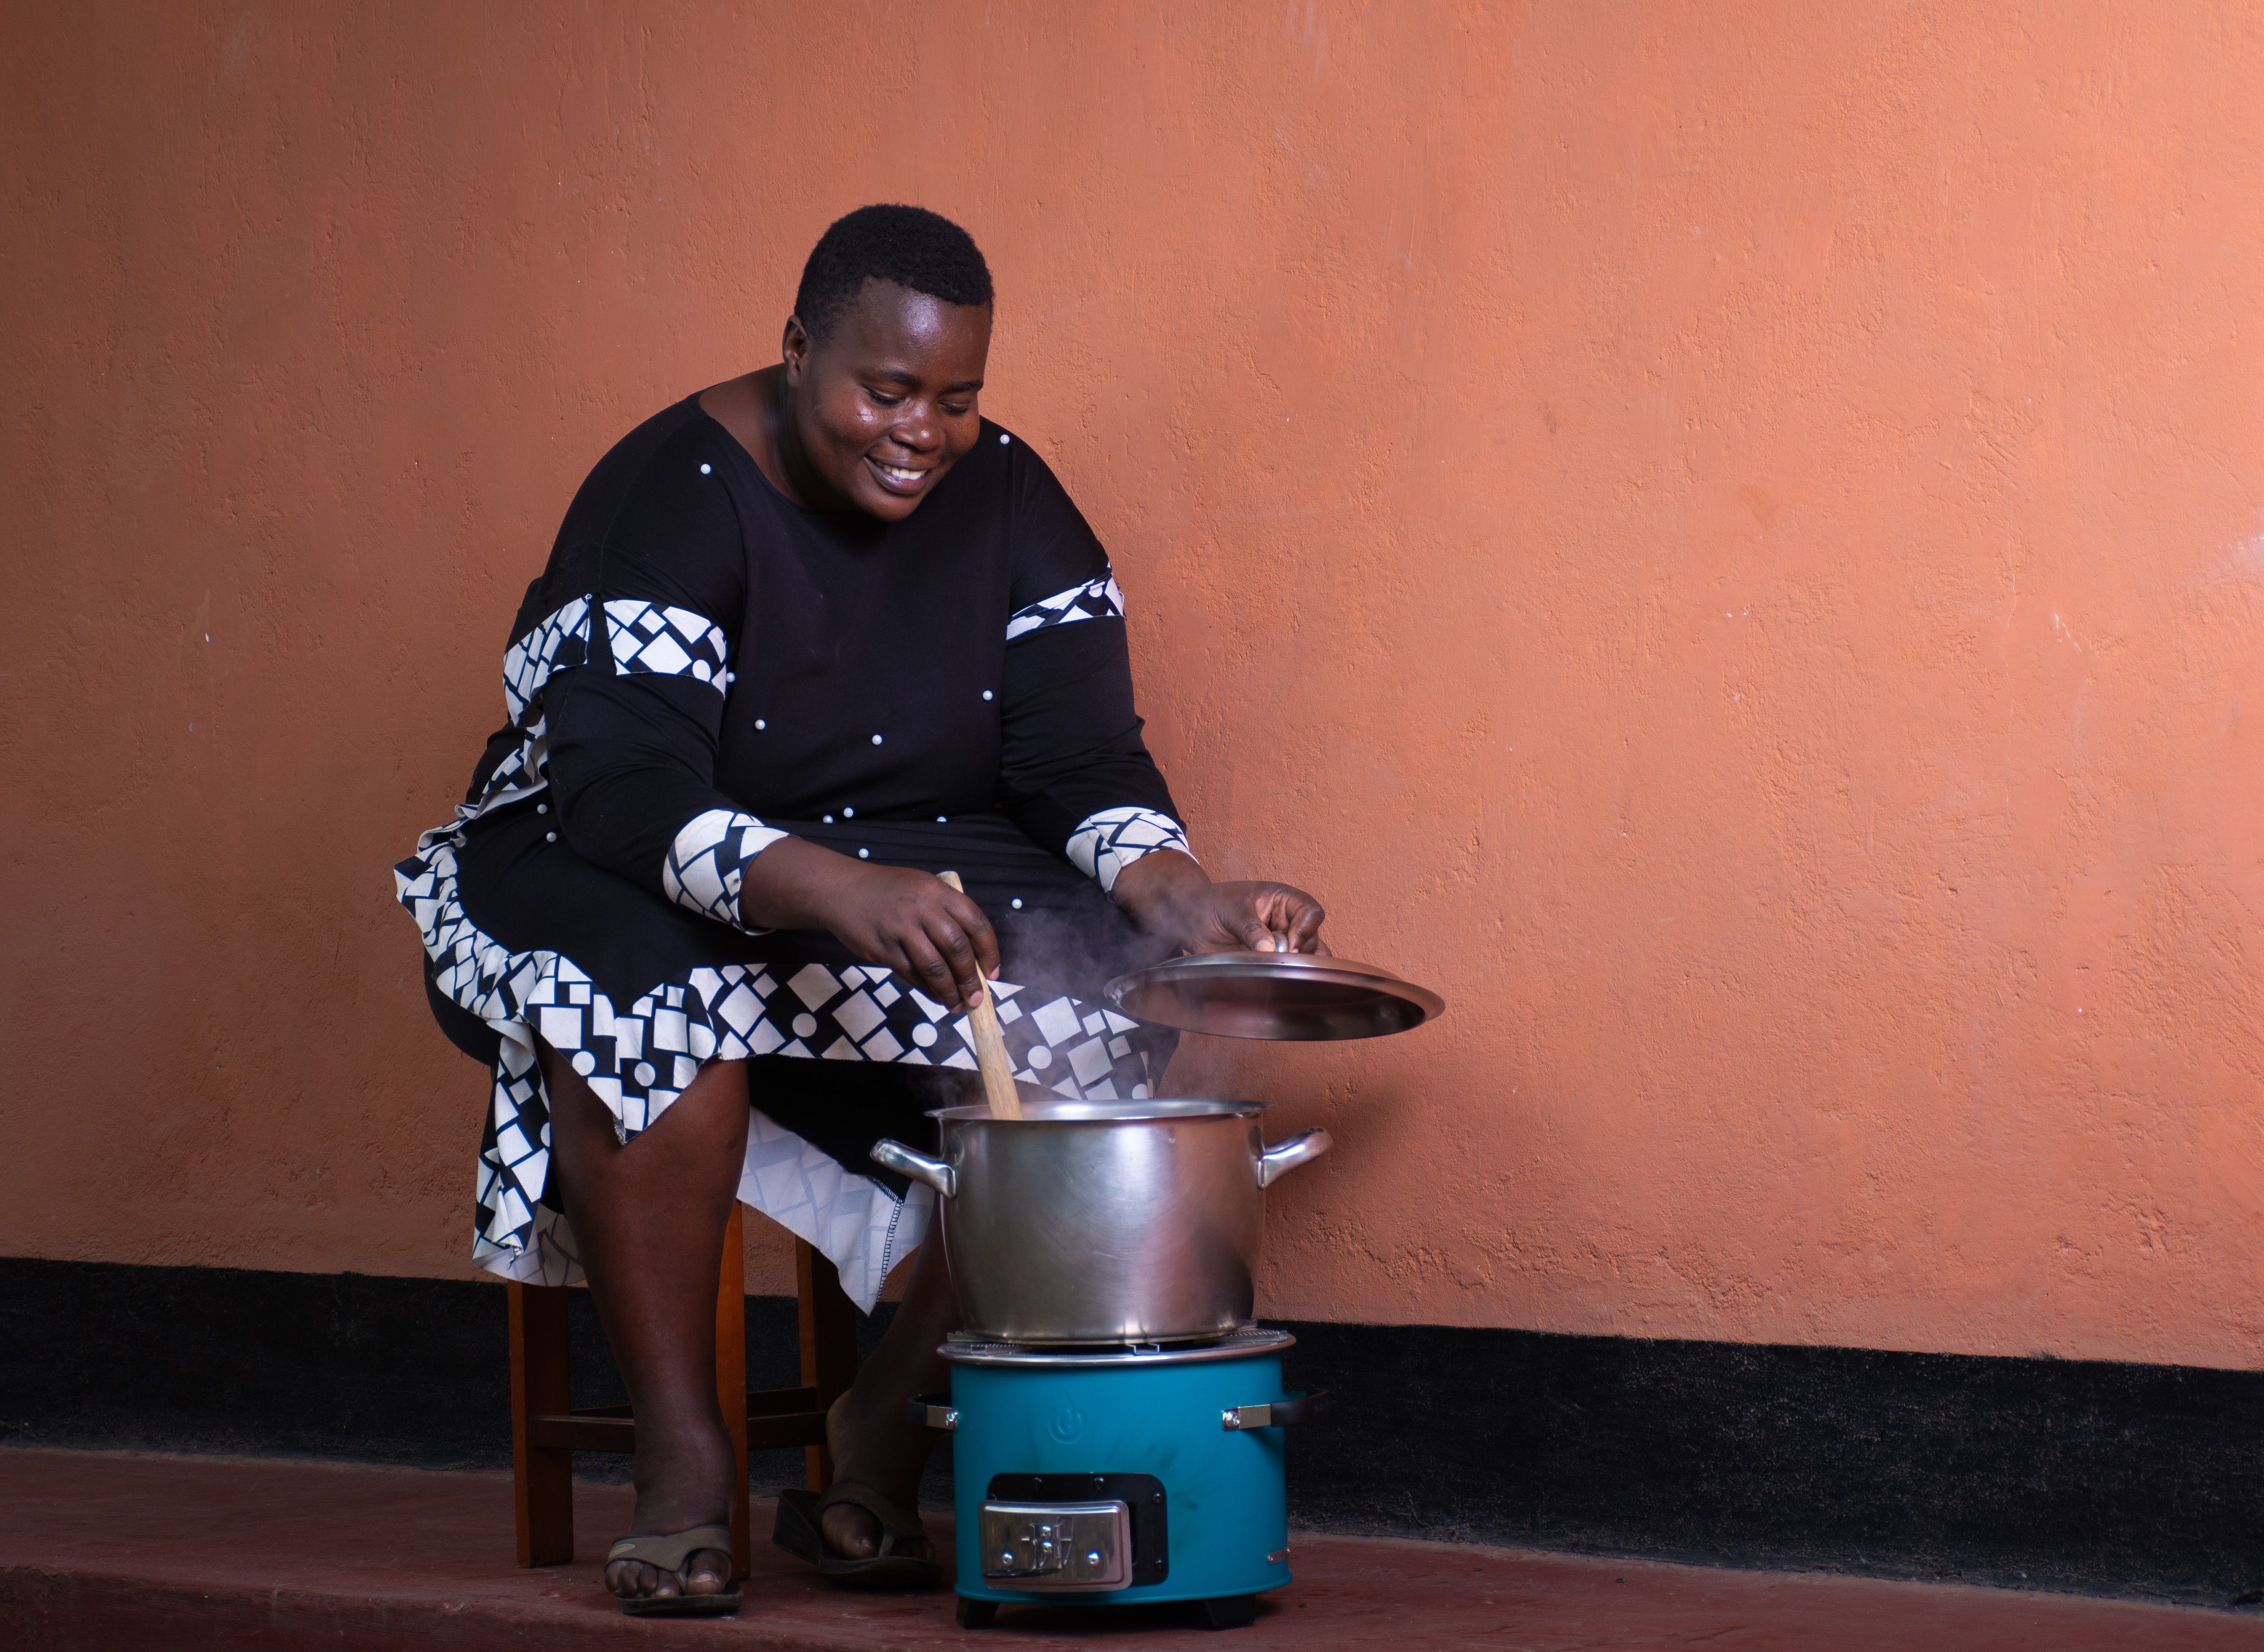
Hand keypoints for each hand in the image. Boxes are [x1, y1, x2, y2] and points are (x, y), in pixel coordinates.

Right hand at [736, 839, 1000, 1008]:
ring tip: (958, 1005)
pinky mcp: (883, 949)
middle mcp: (922, 908)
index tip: (993, 973)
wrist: (841, 891)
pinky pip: (911, 975)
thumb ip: (946, 913)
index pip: (975, 923)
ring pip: (934, 967)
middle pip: (957, 949)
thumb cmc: (887, 891)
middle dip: (970, 979)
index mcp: (938, 891)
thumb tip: (973, 956)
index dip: (989, 951)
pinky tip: (935, 997)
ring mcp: (901, 929)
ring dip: (950, 991)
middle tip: (977, 998)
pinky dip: (927, 990)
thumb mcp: (922, 888)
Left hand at [1109, 850, 1328, 955]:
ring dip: (1301, 966)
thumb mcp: (1230, 910)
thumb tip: (1270, 948)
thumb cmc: (1211, 905)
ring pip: (1306, 956)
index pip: (1310, 911)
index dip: (1306, 928)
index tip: (1289, 943)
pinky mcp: (1269, 959)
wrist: (1190, 921)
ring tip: (1288, 972)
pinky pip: (1288, 969)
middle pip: (1312, 937)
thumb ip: (1250, 928)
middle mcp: (1286, 921)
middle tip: (1282, 960)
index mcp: (1282, 899)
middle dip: (1302, 951)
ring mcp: (1279, 941)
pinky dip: (1291, 976)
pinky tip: (1283, 980)